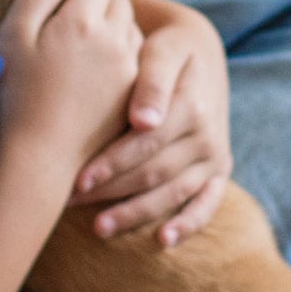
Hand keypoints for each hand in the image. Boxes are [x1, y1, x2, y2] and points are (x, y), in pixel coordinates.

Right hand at [0, 0, 142, 166]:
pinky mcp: (134, 96)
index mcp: (82, 21)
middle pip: (120, 2)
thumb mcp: (11, 37)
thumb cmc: (14, 96)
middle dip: (100, 2)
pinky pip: (136, 61)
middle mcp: (115, 42)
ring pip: (132, 30)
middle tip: (73, 18)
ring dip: (114, 28)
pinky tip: (97, 72)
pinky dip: (122, 56)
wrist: (37, 158)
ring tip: (85, 45)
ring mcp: (129, 71)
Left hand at [69, 6, 231, 245]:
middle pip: (155, 172)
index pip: (146, 143)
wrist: (198, 53)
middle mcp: (208, 134)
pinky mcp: (219, 170)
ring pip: (174, 193)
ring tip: (99, 228)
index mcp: (192, 104)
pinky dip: (189, 224)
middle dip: (112, 191)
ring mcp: (215, 156)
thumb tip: (144, 121)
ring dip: (136, 213)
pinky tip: (162, 241)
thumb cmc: (165, 50)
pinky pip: (208, 203)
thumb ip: (151, 80)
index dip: (111, 164)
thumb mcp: (160, 50)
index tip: (77, 180)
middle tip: (71, 204)